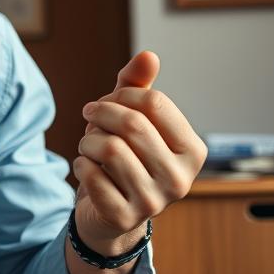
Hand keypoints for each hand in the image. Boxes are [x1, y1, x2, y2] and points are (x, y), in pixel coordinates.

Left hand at [72, 52, 206, 256]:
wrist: (109, 213)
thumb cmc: (124, 157)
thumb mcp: (131, 119)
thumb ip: (137, 87)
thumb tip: (148, 55)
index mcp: (193, 150)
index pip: (155, 103)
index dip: (121, 96)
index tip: (104, 102)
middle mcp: (181, 179)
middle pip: (132, 124)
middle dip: (101, 114)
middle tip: (89, 116)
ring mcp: (154, 202)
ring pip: (110, 149)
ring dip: (88, 140)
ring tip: (88, 145)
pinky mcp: (124, 217)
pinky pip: (91, 176)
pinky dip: (80, 164)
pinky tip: (86, 168)